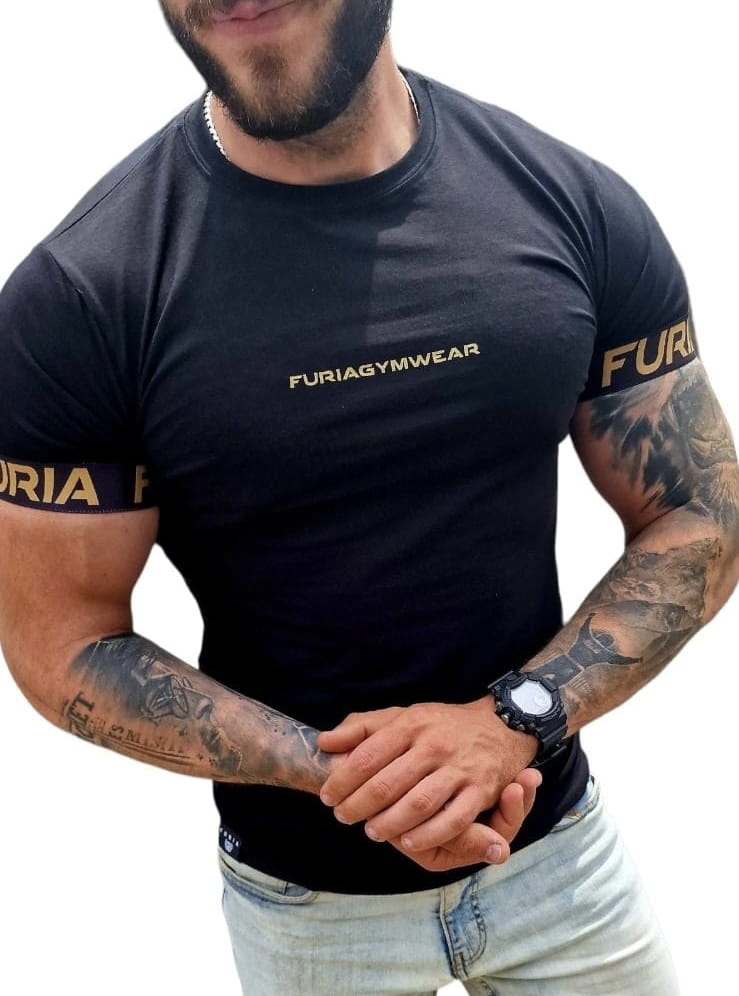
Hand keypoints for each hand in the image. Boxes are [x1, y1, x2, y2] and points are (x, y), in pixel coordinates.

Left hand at [316, 700, 538, 853]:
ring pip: (417, 804)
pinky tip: (407, 842)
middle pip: (388, 783)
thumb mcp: (404, 715)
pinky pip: (452, 820)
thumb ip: (363, 727)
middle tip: (343, 817)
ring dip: (389, 823)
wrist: (502, 725)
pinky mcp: (480, 791)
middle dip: (359, 806)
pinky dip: (427, 835)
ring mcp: (459, 769)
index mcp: (412, 724)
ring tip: (371, 831)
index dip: (342, 780)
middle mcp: (434, 745)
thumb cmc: (442, 725)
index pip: (368, 755)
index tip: (326, 796)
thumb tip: (324, 742)